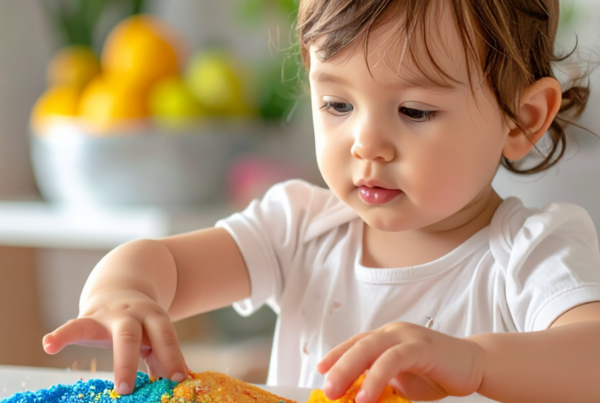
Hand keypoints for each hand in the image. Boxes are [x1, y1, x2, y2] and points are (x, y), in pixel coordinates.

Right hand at [42, 289, 186, 394]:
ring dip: (119, 363)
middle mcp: (133, 314)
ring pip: (114, 334)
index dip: (172, 357)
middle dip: (136, 363)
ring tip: (119, 389)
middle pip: (134, 336)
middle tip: (133, 391)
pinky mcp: (87, 319)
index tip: (178, 379)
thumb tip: (174, 386)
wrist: (120, 289)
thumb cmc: (141, 325)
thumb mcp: (154, 335)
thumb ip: (161, 358)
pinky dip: (60, 336)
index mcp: (154, 318)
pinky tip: (48, 346)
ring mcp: (110, 315)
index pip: (165, 337)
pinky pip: (73, 326)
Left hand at [317, 322, 484, 401]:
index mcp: (387, 337)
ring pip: (370, 348)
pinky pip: (392, 360)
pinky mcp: (420, 346)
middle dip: (337, 366)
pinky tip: (366, 396)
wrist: (475, 365)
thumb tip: (358, 395)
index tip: (321, 370)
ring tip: (337, 393)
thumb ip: (382, 383)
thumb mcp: (403, 381)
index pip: (356, 343)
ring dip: (350, 371)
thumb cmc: (437, 372)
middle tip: (325, 389)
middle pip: (357, 345)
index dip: (336, 355)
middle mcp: (393, 332)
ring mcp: (406, 336)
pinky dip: (376, 377)